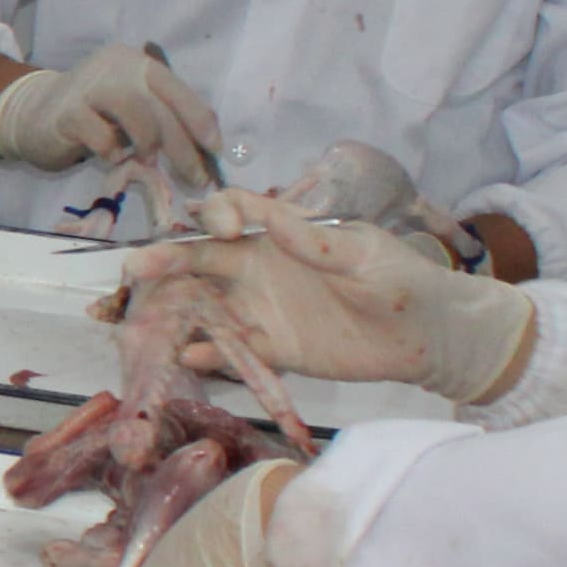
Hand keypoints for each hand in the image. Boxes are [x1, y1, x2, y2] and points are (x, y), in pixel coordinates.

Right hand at [0, 41, 223, 181]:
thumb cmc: (92, 115)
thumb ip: (161, 116)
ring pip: (135, 111)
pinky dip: (111, 151)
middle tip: (194, 178)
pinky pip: (100, 136)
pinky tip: (110, 157)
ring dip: (148, 143)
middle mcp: (115, 67)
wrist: (31, 113)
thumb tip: (205, 146)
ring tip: (147, 161)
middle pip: (160, 104)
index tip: (214, 149)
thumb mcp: (132, 109)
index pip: (176, 88)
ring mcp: (89, 87)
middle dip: (182, 145)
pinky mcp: (66, 112)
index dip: (199, 119)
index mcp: (136, 63)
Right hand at [127, 215, 533, 403]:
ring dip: (176, 309)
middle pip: (203, 259)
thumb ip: (316, 242)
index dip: (218, 213)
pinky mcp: (275, 349)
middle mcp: (262, 268)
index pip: (234, 211)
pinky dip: (208, 353)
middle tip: (136, 268)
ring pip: (207, 304)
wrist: (430, 337)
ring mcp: (264, 309)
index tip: (222, 228)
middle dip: (168, 260)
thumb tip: (268, 219)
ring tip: (143, 317)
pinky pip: (233, 350)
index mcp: (283, 234)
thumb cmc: (403, 282)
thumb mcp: (364, 254)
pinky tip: (186, 356)